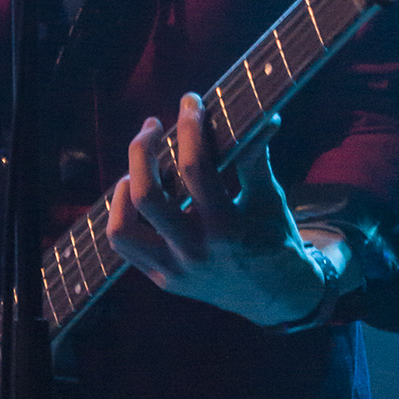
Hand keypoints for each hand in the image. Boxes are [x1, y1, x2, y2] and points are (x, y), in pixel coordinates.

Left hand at [107, 95, 327, 326]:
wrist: (277, 297)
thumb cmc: (275, 238)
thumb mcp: (270, 198)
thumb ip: (257, 157)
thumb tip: (262, 115)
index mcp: (227, 229)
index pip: (195, 169)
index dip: (190, 128)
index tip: (190, 102)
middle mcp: (195, 251)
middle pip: (146, 196)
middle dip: (142, 151)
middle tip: (153, 125)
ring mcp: (175, 269)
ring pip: (123, 227)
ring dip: (124, 186)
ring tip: (137, 165)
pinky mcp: (163, 280)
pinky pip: (125, 246)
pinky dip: (121, 214)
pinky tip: (132, 192)